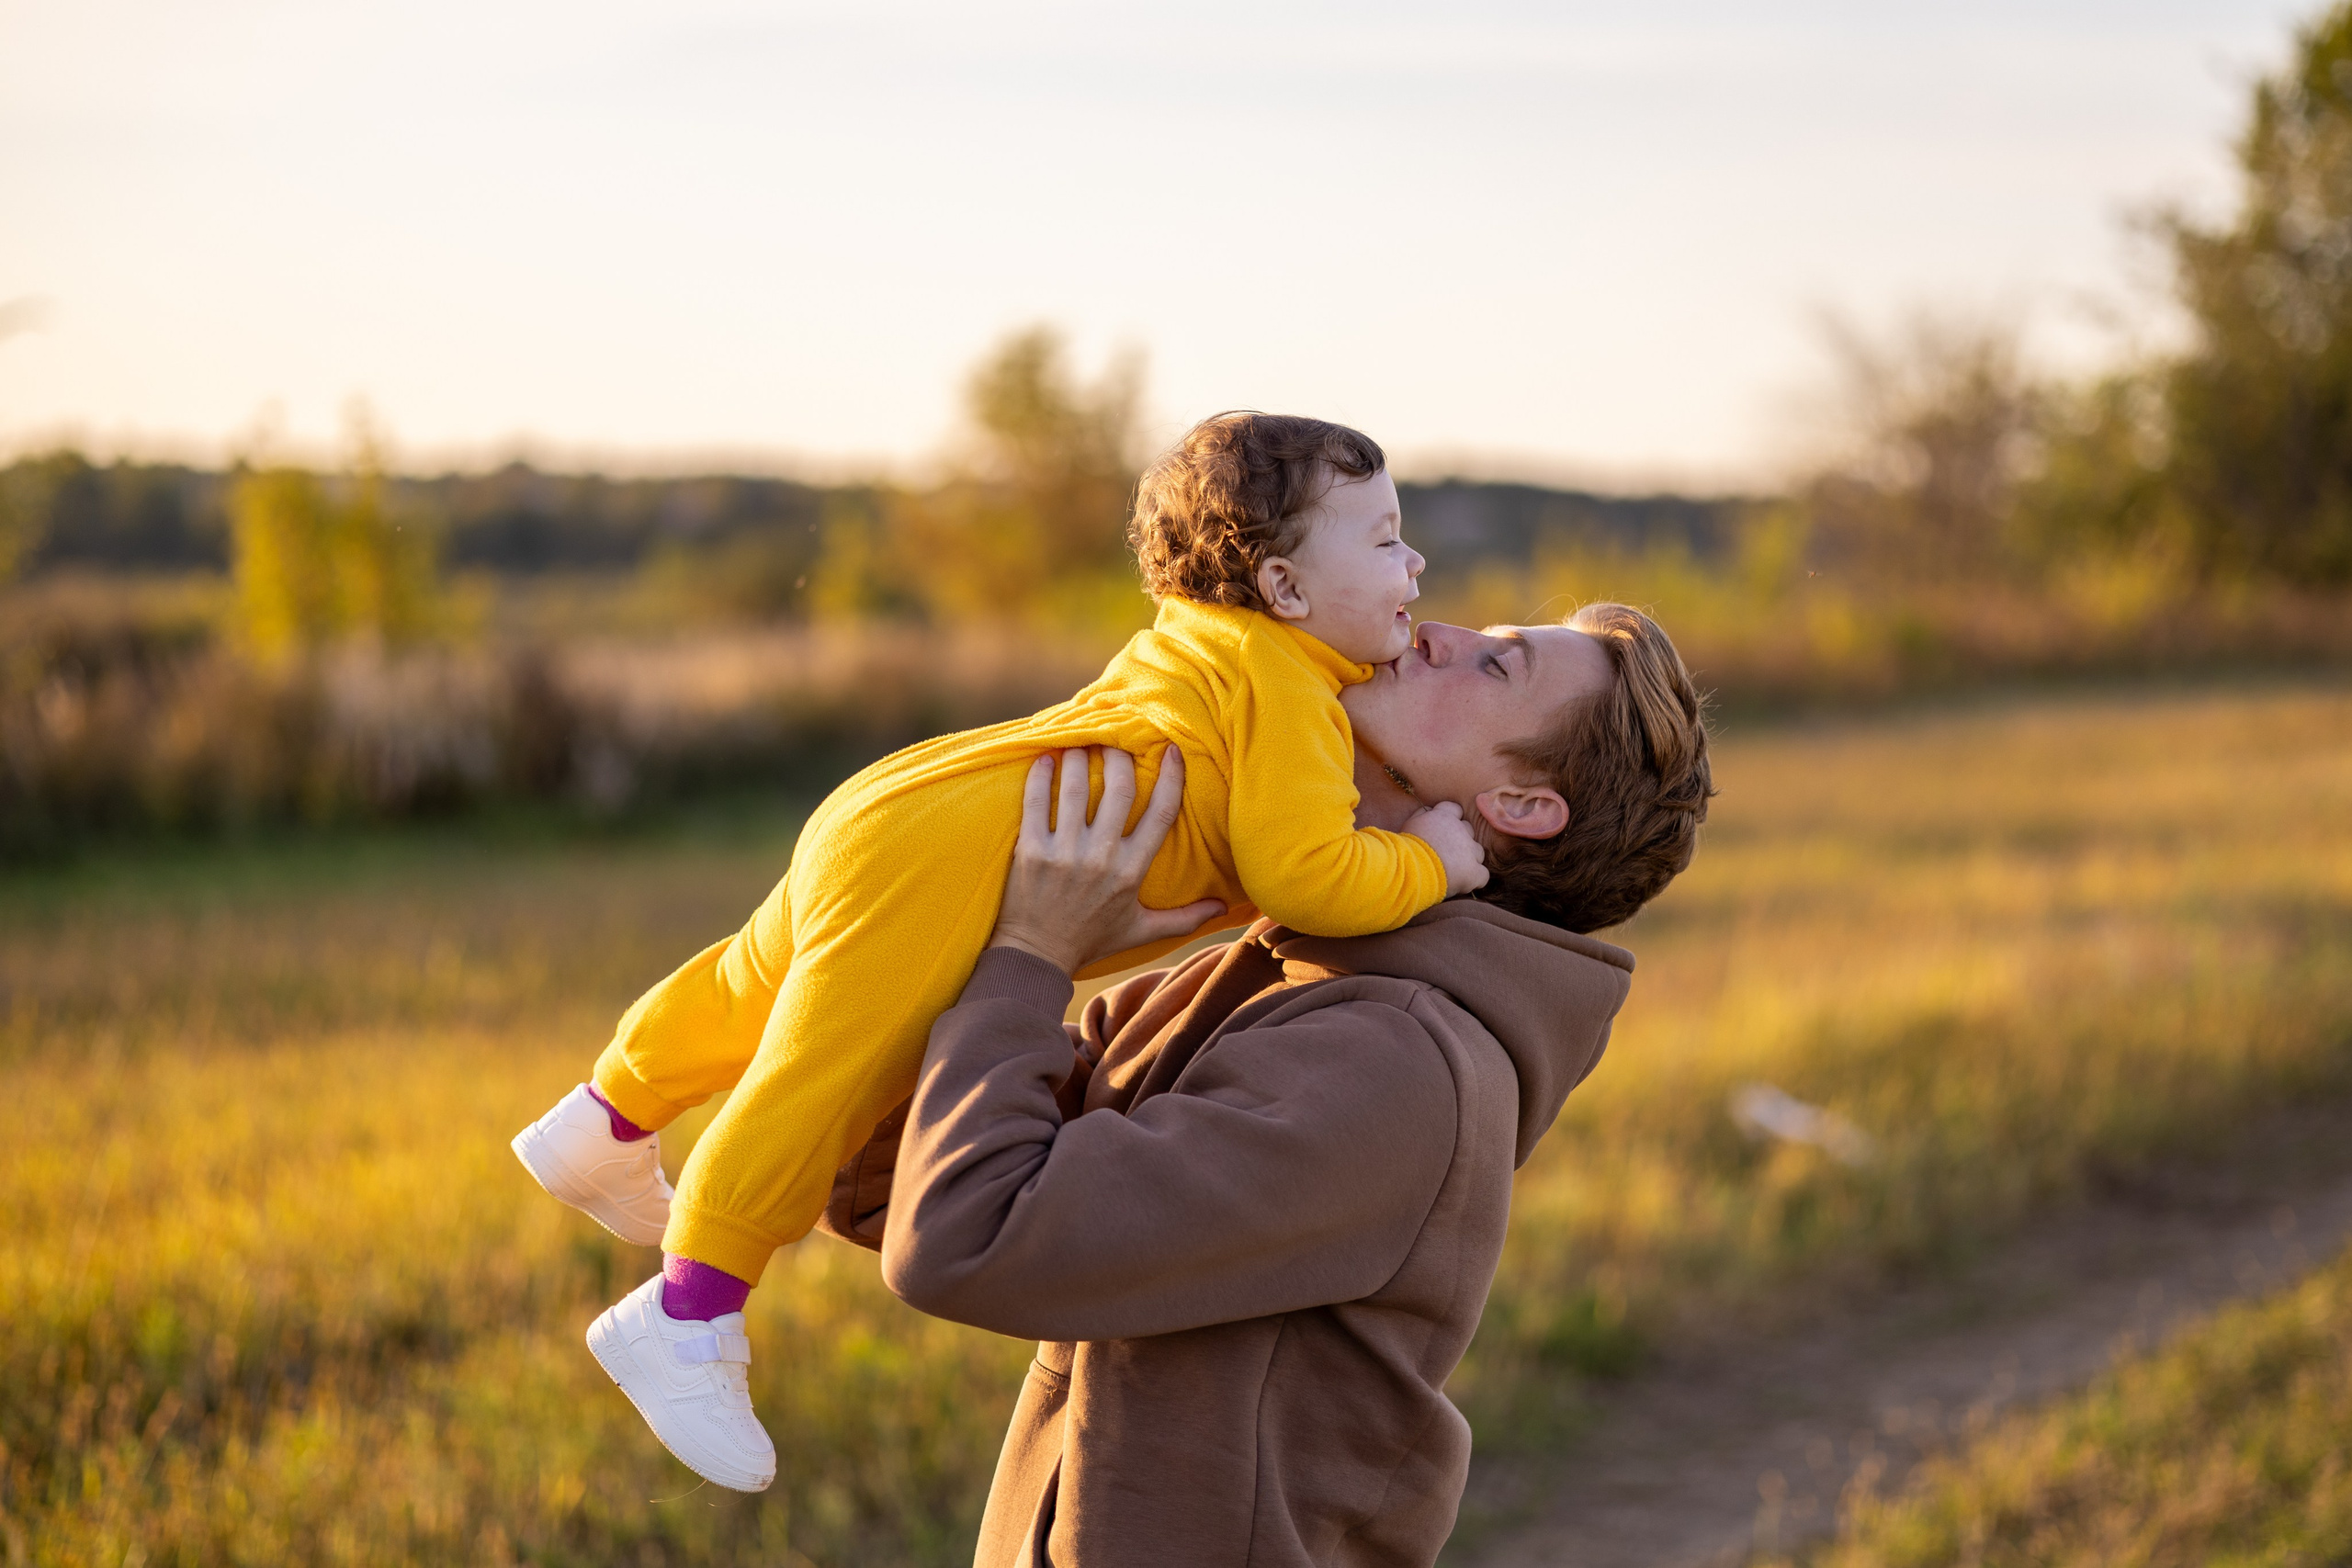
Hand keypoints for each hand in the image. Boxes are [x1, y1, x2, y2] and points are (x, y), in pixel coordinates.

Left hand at [986, 746, 1226, 976]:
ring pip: (1076, 787)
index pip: (1160, 813)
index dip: (1171, 777)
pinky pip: (1037, 801)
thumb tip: (1224, 908)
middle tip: (1115, 740)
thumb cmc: (1091, 940)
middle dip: (1119, 756)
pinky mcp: (1030, 849)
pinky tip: (1046, 758)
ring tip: (1080, 742)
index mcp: (1131, 871)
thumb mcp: (1141, 931)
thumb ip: (1184, 918)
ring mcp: (1064, 852)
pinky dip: (1041, 775)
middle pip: (1118, 789)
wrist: (1037, 956)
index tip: (1172, 751)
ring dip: (1080, 757)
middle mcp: (1101, 857)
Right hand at [1404, 800, 1489, 894]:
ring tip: (1453, 870)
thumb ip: (1423, 815)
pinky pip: (1482, 875)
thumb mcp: (1410, 824)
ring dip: (1469, 860)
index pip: (1455, 809)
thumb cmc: (1405, 847)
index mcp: (1444, 816)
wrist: (1408, 869)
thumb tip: (1429, 811)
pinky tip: (1463, 883)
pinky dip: (1475, 879)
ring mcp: (1469, 851)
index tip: (1443, 830)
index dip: (1451, 819)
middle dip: (1460, 840)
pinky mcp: (1473, 872)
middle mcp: (1461, 830)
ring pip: (1478, 852)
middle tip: (1446, 852)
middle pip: (1469, 831)